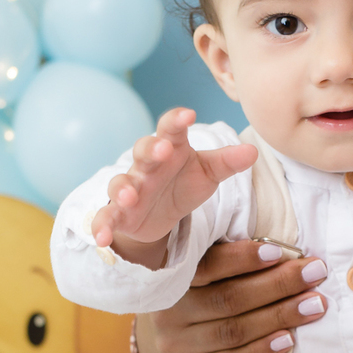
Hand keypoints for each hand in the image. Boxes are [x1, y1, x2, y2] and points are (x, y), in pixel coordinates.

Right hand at [90, 107, 255, 264]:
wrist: (160, 212)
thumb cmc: (184, 182)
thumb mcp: (208, 173)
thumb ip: (227, 162)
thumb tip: (252, 151)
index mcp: (170, 148)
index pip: (171, 129)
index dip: (176, 120)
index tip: (188, 114)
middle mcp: (146, 165)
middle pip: (143, 150)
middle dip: (151, 149)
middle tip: (162, 150)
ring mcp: (130, 188)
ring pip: (121, 183)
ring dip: (124, 189)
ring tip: (130, 196)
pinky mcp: (119, 213)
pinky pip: (106, 217)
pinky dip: (101, 226)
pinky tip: (100, 238)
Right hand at [134, 241, 331, 352]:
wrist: (179, 350)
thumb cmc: (205, 300)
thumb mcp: (209, 278)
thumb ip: (235, 265)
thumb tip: (288, 252)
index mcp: (173, 279)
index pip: (208, 265)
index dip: (243, 258)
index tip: (280, 252)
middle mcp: (169, 313)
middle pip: (229, 298)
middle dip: (278, 285)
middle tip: (315, 274)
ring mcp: (175, 347)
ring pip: (234, 331)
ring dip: (279, 316)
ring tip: (314, 305)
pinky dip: (261, 352)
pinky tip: (288, 340)